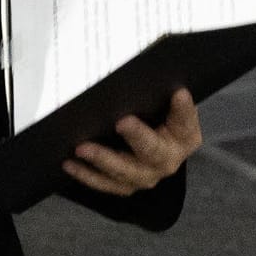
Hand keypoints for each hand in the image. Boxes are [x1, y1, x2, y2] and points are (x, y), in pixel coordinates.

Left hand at [63, 88, 202, 195]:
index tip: (178, 92)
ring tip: (82, 147)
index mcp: (185, 136)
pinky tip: (69, 163)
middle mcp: (168, 160)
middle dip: (138, 136)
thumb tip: (141, 70)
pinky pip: (105, 183)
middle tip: (122, 122)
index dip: (183, 108)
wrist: (154, 143)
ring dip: (102, 159)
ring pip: (125, 172)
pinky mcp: (125, 185)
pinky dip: (86, 174)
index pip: (186, 120)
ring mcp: (146, 176)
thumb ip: (159, 91)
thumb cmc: (156, 116)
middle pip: (153, 151)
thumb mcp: (163, 102)